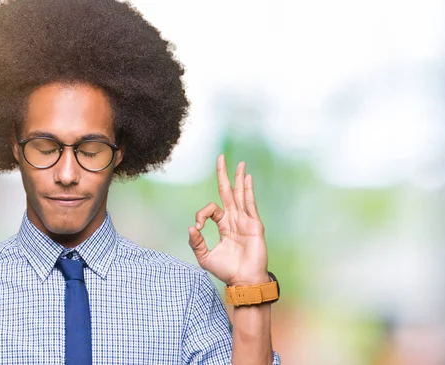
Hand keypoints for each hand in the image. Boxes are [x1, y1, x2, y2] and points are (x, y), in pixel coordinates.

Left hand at [188, 154, 268, 285]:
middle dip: (224, 175)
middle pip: (228, 192)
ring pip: (240, 195)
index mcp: (223, 225)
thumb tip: (190, 227)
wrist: (243, 281)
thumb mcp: (205, 257)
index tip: (197, 228)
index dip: (201, 214)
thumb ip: (196, 243)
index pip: (211, 209)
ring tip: (239, 163)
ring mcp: (245, 221)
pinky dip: (248, 190)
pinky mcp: (254, 225)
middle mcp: (234, 219)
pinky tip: (247, 178)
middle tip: (220, 157)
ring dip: (238, 178)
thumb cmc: (226, 271)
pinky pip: (250, 204)